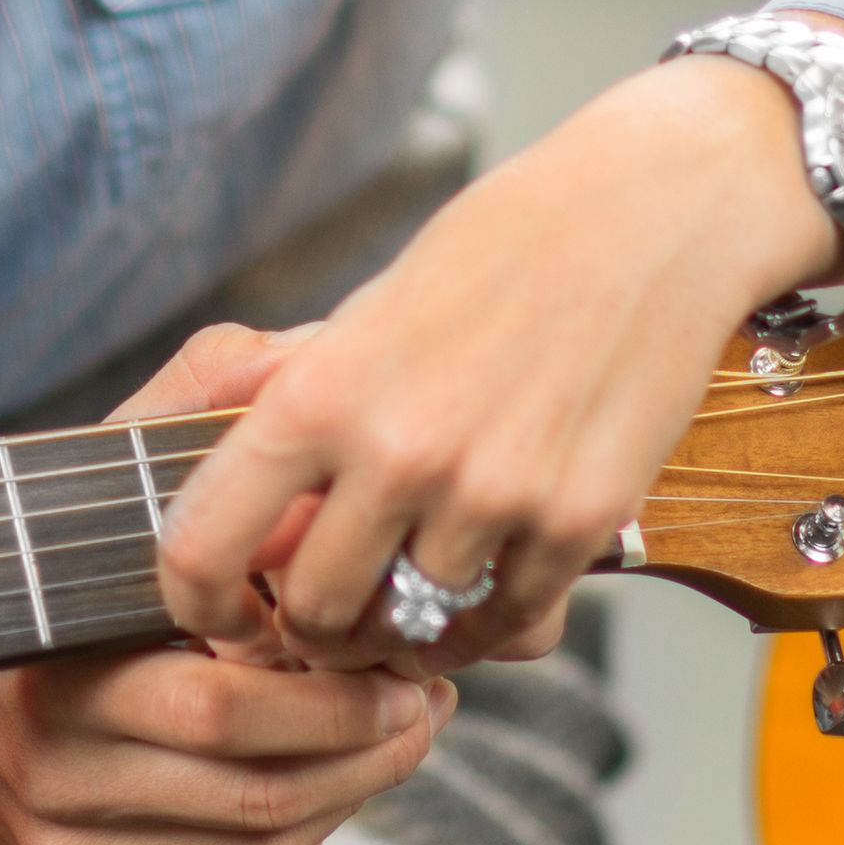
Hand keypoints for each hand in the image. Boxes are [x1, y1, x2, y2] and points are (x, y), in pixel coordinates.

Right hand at [0, 327, 445, 844]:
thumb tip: (305, 354)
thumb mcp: (120, 469)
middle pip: (257, 797)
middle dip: (369, 756)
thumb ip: (209, 398)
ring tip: (389, 740)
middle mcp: (48, 775)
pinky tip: (315, 801)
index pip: (222, 706)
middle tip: (425, 708)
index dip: (336, 699)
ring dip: (349, 804)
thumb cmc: (81, 575)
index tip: (404, 666)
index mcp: (60, 670)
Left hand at [146, 54, 832, 669]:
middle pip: (315, 613)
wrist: (647, 214)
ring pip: (415, 630)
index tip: (221, 614)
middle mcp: (397, 452)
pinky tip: (493, 577)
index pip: (202, 546)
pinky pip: (510, 621)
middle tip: (336, 612)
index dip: (195, 603)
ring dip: (412, 626)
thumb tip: (222, 494)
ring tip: (420, 587)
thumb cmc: (500, 249)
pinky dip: (494, 618)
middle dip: (316, 626)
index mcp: (319, 392)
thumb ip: (296, 404)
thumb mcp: (365, 312)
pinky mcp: (578, 521)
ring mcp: (491, 493)